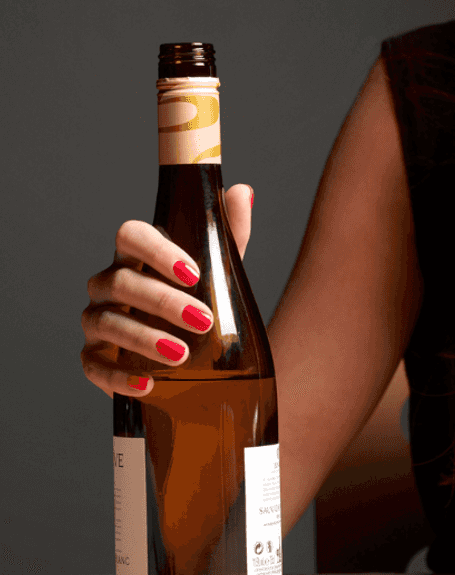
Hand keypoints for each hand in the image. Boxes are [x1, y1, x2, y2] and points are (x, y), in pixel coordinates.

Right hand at [81, 183, 253, 397]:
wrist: (198, 355)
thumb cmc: (202, 301)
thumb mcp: (222, 269)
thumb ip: (229, 233)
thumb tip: (240, 192)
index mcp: (137, 256)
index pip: (131, 235)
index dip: (158, 251)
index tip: (194, 273)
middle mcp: (109, 285)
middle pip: (121, 281)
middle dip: (162, 301)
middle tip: (204, 320)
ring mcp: (98, 322)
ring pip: (106, 322)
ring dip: (144, 338)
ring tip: (182, 354)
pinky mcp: (95, 360)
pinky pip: (94, 366)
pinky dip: (119, 376)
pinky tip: (148, 383)